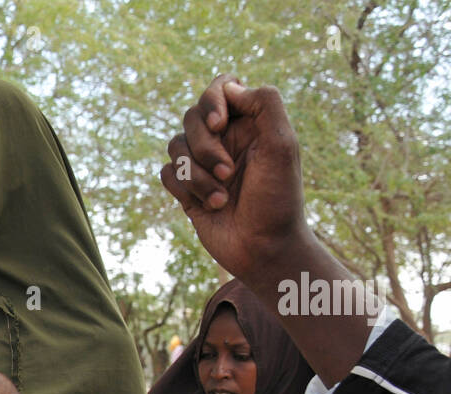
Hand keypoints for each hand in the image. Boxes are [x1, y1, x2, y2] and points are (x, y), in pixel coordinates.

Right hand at [160, 75, 313, 284]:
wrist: (264, 248)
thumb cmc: (278, 198)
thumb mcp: (282, 145)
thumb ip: (265, 104)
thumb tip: (232, 87)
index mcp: (249, 123)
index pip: (221, 88)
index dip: (213, 100)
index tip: (221, 124)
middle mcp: (225, 139)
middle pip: (192, 117)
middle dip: (205, 146)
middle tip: (229, 173)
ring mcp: (204, 164)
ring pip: (175, 146)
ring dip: (197, 175)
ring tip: (222, 198)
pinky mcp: (187, 189)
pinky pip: (167, 173)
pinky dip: (185, 189)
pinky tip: (208, 207)